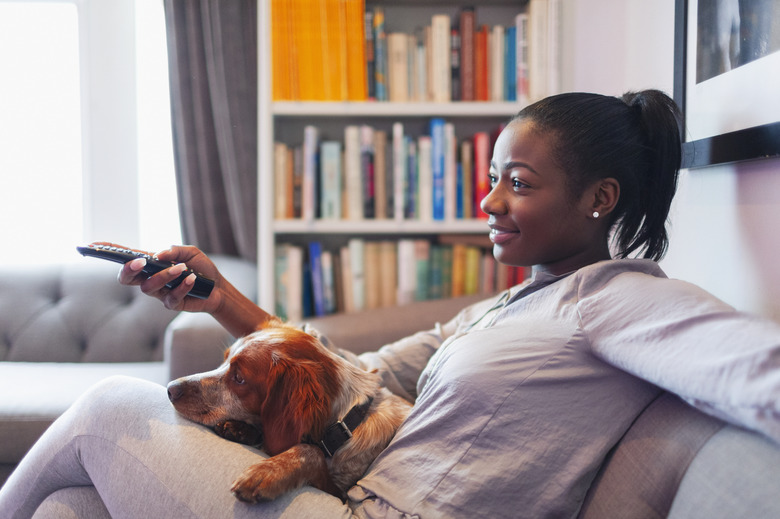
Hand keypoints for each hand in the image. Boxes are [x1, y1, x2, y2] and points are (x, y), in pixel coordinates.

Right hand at [93, 242, 222, 313]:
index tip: (92, 245)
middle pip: (126, 278)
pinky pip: (171, 298)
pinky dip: (182, 287)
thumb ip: (175, 251)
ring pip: (149, 287)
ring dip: (165, 276)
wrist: (218, 288)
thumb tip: (158, 255)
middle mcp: (149, 278)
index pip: (125, 256)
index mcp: (150, 263)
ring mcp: (159, 293)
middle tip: (140, 262)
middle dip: (128, 270)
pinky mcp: (171, 304)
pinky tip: (192, 280)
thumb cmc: (201, 267)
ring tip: (182, 269)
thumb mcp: (191, 253)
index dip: (107, 251)